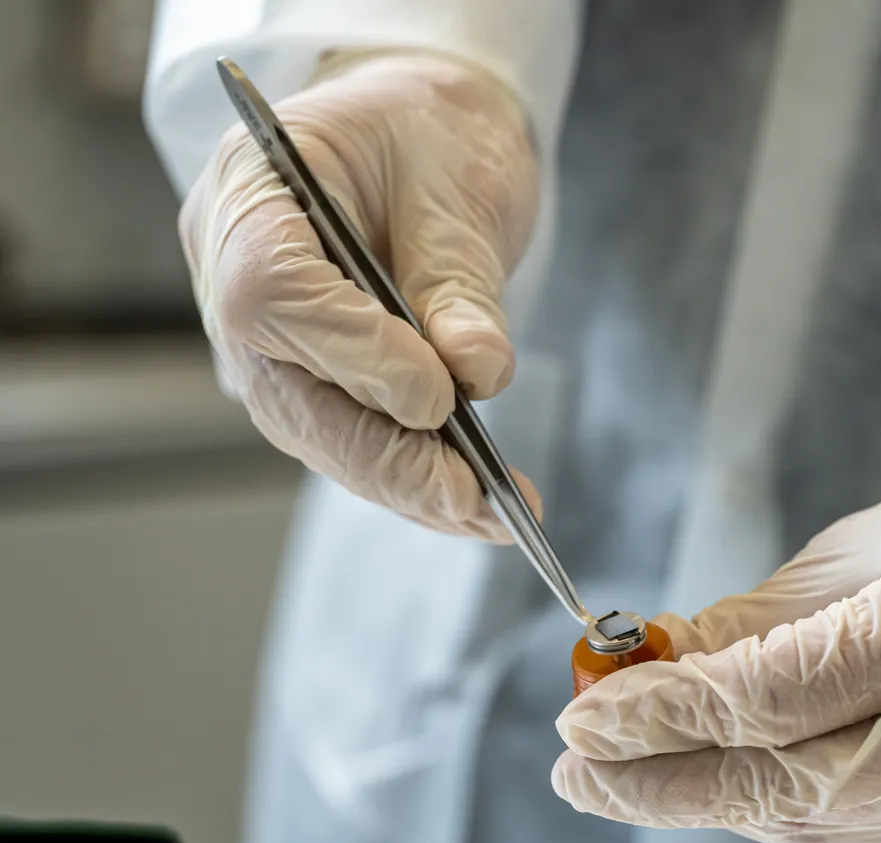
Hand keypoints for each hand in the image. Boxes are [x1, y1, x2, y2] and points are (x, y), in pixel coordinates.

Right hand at [181, 50, 540, 538]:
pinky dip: (412, 475)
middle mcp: (231, 277)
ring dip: (407, 482)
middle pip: (290, 393)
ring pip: (321, 435)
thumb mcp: (455, 182)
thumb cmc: (429, 134)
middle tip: (474, 500)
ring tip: (493, 516)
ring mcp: (261, 339)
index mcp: (252, 194)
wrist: (417, 133)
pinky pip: (348, 438)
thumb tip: (475, 372)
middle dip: (388, 457)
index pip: (270, 293)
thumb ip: (458, 279)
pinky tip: (472, 504)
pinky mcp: (304, 377)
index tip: (435, 395)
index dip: (351, 353)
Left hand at [553, 436, 880, 842]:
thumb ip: (764, 617)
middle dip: (659, 782)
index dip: (663, 710)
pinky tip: (722, 784)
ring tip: (628, 771)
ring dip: (707, 799)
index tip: (587, 710)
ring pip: (806, 826)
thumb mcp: (873, 543)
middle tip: (576, 770)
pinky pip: (849, 841)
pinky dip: (774, 815)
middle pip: (778, 784)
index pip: (768, 696)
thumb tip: (664, 658)